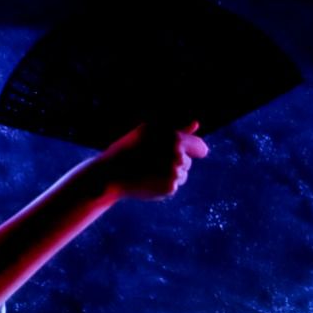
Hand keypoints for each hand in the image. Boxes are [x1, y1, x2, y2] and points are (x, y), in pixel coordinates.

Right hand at [94, 121, 208, 200]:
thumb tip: (197, 124)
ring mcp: (175, 173)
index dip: (194, 150)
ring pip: (181, 175)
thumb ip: (177, 130)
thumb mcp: (150, 132)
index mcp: (175, 138)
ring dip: (170, 174)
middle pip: (188, 162)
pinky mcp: (170, 188)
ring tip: (149, 171)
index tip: (185, 153)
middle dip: (175, 162)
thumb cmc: (130, 149)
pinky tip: (148, 181)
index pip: (200, 147)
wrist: (112, 173)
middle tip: (152, 161)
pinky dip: (163, 185)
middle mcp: (178, 155)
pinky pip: (173, 186)